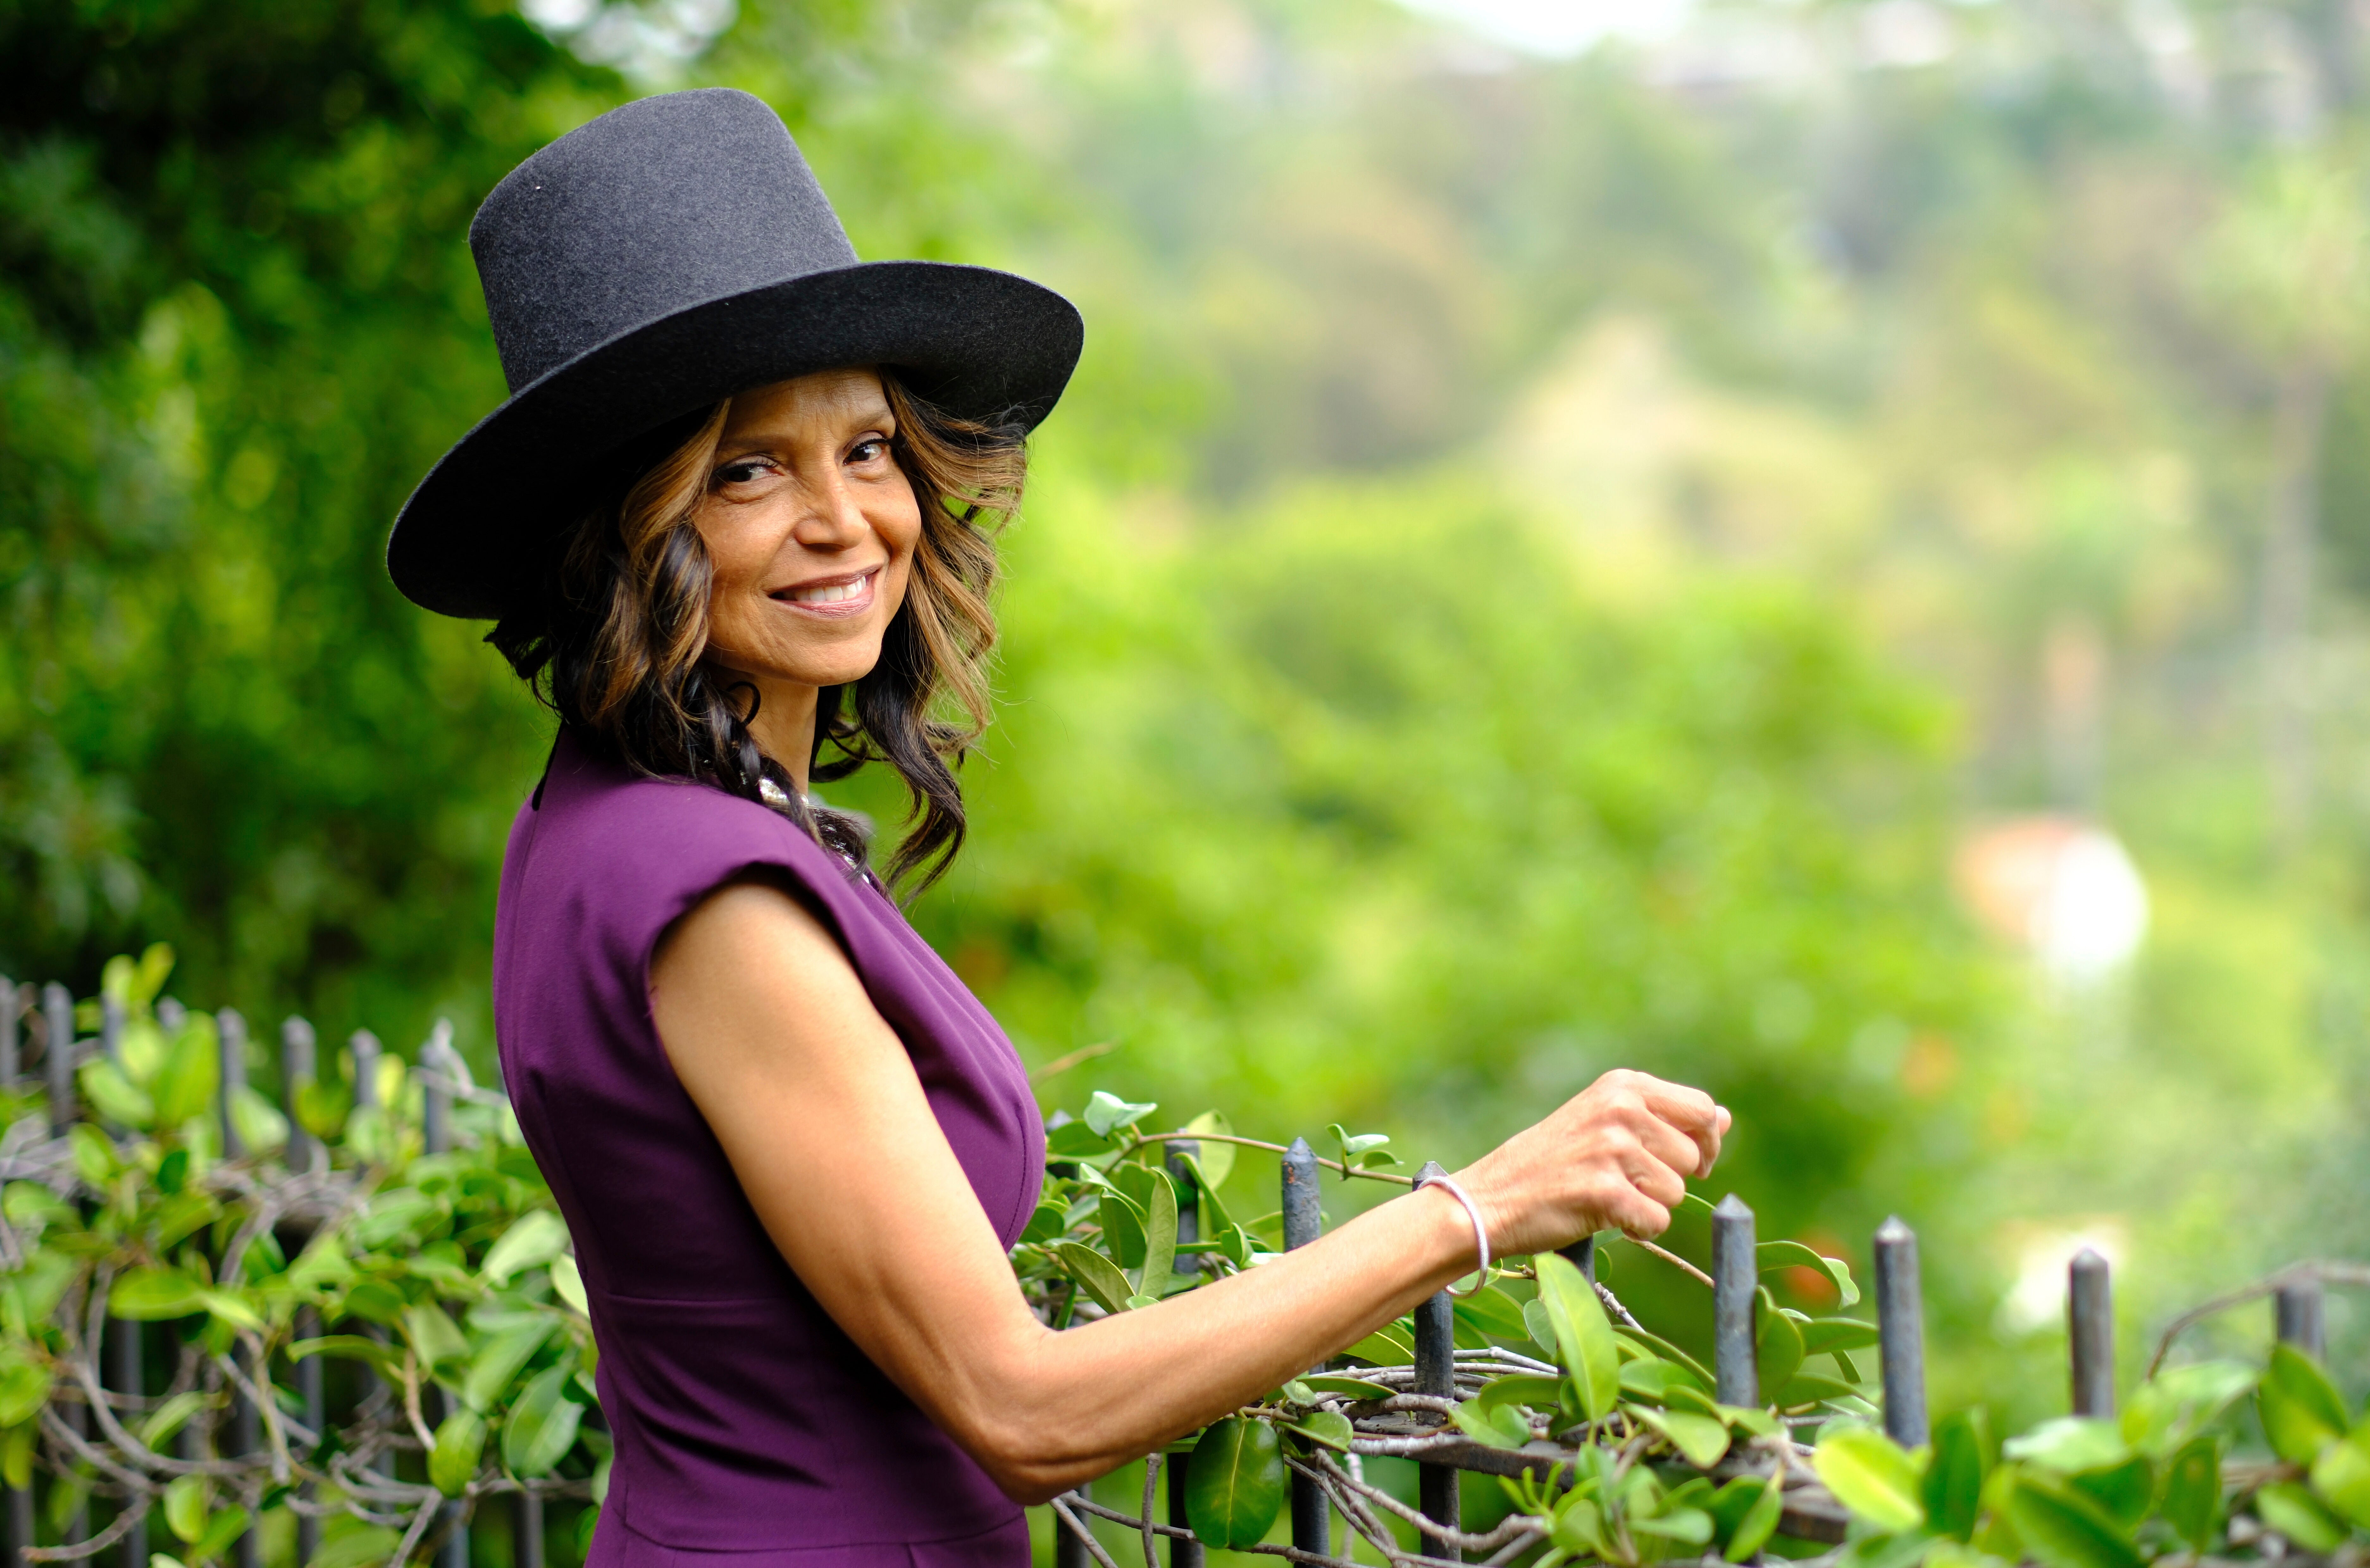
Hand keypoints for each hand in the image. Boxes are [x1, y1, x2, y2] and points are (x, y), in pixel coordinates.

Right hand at [1456, 1069, 1729, 1253]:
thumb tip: (1724, 1118)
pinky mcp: (1605, 1191)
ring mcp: (1612, 1149)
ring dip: (1649, 1205)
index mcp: (1622, 1086)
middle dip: (1668, 1179)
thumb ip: (1665, 1119)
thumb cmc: (1550, 1163)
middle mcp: (1621, 1109)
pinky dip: (1637, 1230)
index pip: (1701, 1109)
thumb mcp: (1606, 1123)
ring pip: (1676, 1192)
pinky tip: (1603, 1216)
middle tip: (1624, 1181)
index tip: (1690, 1161)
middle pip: (1691, 1156)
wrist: (1490, 1198)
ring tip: (1606, 1196)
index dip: (1705, 1142)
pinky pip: (1656, 1222)